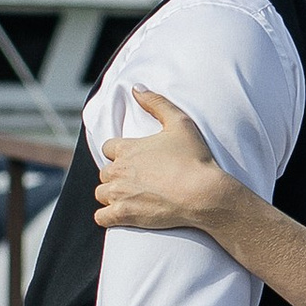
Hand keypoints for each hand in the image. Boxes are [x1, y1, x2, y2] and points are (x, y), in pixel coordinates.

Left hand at [96, 90, 230, 234]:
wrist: (203, 193)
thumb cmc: (194, 158)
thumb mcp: (180, 122)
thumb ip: (156, 103)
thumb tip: (136, 88)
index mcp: (127, 148)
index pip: (108, 148)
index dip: (119, 153)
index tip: (133, 159)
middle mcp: (118, 170)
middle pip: (104, 172)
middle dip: (116, 175)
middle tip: (135, 179)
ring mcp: (119, 194)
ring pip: (101, 193)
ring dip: (112, 194)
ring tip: (129, 197)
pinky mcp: (123, 215)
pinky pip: (102, 217)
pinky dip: (108, 216)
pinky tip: (120, 214)